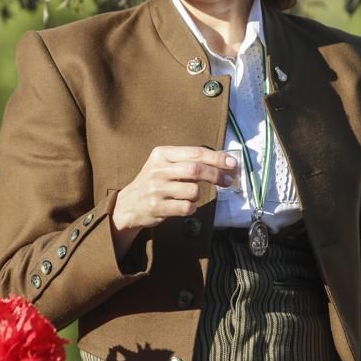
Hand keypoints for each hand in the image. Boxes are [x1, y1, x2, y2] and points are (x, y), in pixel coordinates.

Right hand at [110, 146, 237, 257]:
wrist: (128, 204)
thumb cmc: (153, 182)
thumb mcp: (164, 165)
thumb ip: (188, 161)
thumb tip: (222, 161)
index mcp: (161, 154)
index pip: (195, 153)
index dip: (217, 158)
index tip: (232, 163)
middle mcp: (158, 169)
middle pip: (196, 170)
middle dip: (216, 175)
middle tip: (228, 181)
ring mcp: (156, 189)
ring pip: (193, 191)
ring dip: (199, 195)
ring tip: (191, 195)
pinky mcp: (157, 207)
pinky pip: (187, 207)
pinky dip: (192, 208)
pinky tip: (185, 206)